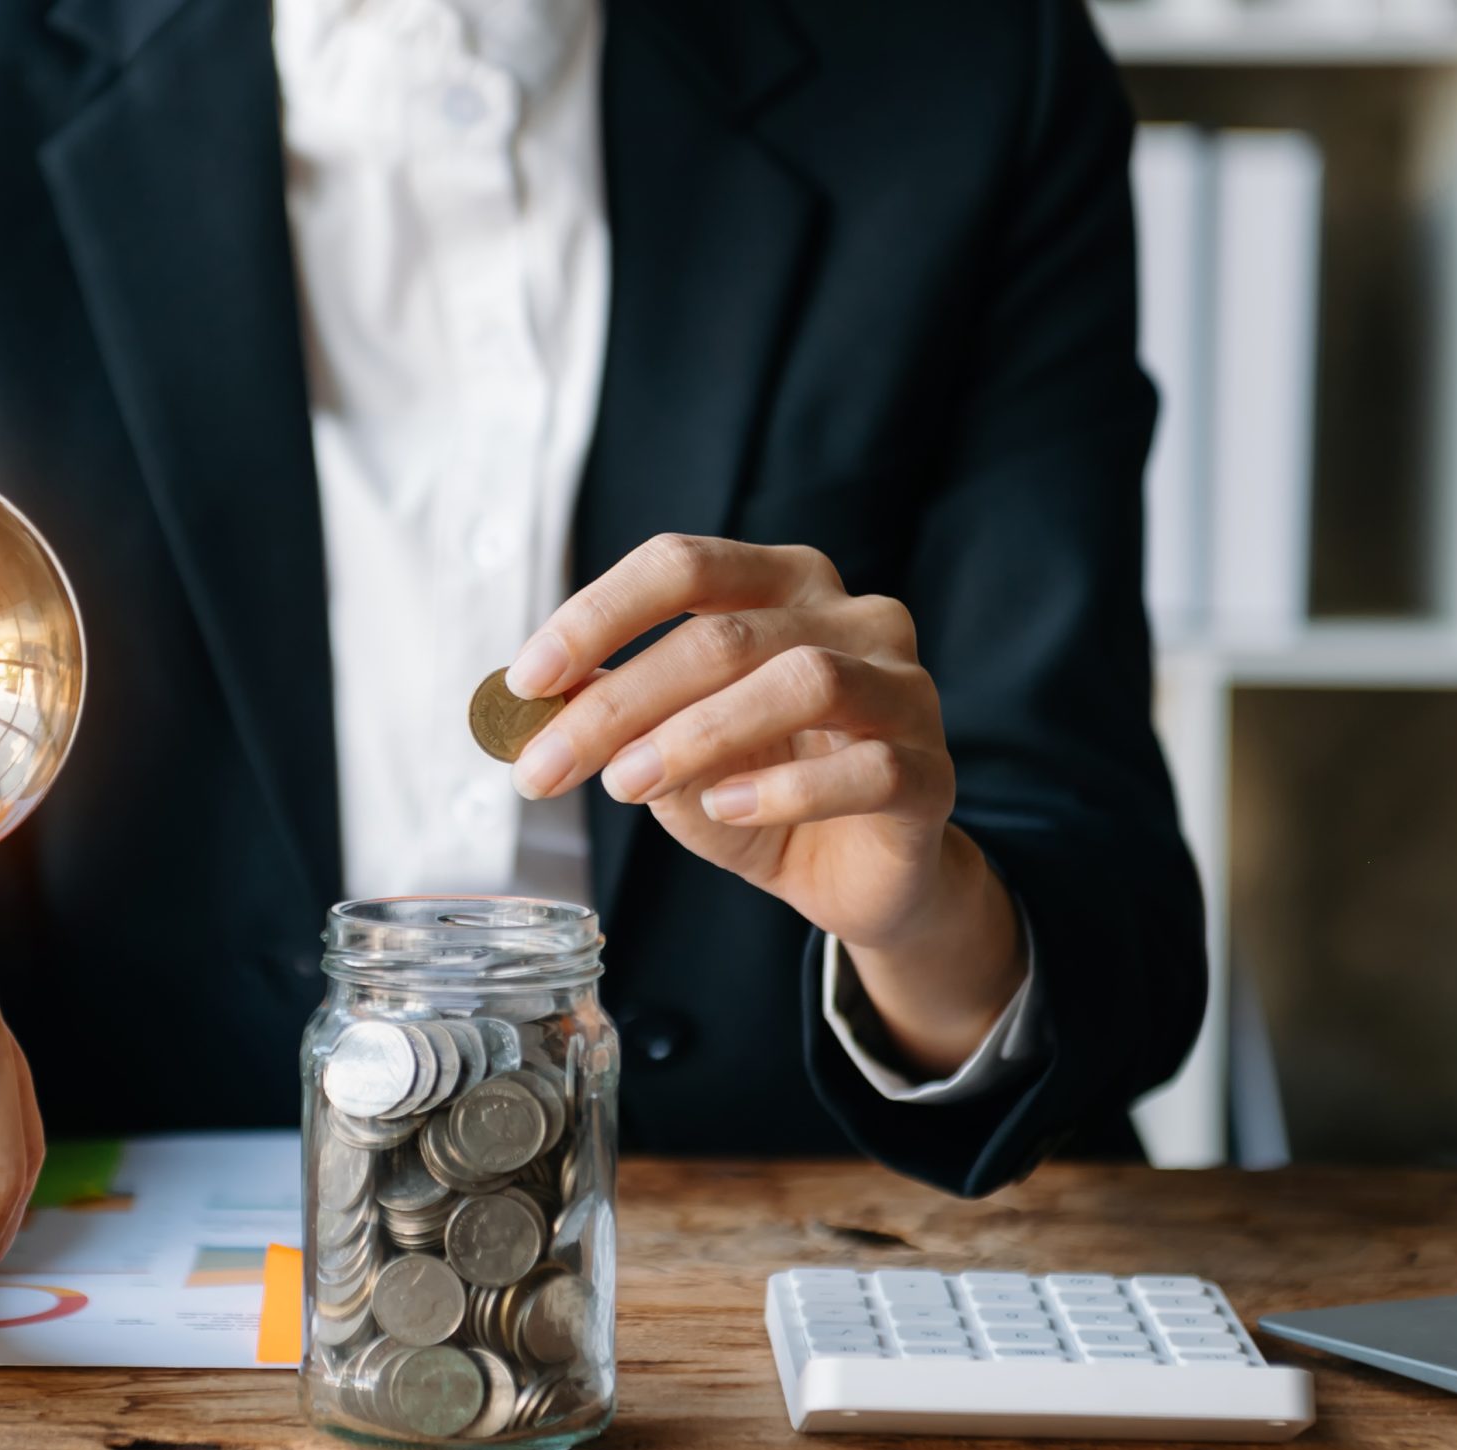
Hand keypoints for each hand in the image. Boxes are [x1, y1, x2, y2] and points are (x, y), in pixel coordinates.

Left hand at [505, 533, 1023, 1072]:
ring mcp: (904, 688)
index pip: (683, 565)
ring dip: (696, 735)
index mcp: (781, 585)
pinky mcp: (931, 773)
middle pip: (726, 634)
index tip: (525, 681)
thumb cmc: (756, 791)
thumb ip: (614, 715)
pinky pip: (867, 767)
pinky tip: (725, 807)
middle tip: (544, 766)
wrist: (850, 878)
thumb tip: (532, 699)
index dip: (597, 616)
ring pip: (803, 681)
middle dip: (618, 703)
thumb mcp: (664, 751)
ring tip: (626, 786)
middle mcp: (853, 616)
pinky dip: (784, 789)